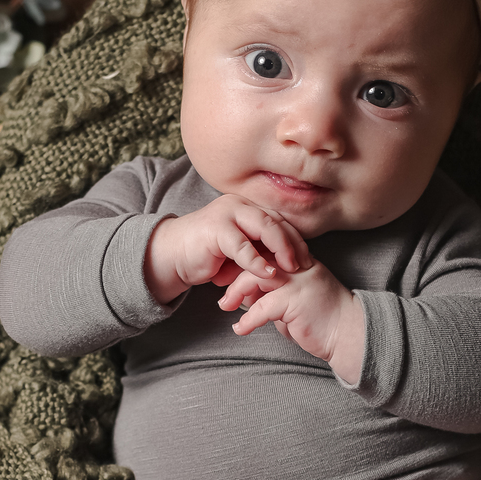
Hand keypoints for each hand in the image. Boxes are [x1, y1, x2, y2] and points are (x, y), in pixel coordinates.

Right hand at [145, 194, 311, 302]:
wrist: (172, 257)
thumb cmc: (208, 257)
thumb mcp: (241, 255)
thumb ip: (263, 254)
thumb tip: (291, 267)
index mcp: (247, 208)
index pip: (279, 220)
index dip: (296, 239)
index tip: (308, 259)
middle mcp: (239, 205)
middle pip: (275, 220)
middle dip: (293, 243)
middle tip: (304, 264)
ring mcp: (226, 213)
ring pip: (263, 227)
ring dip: (280, 248)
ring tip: (291, 267)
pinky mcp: (215, 229)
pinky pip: (242, 245)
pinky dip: (257, 261)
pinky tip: (268, 274)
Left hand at [218, 257, 366, 383]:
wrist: (351, 336)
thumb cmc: (324, 323)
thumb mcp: (296, 304)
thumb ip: (275, 297)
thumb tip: (250, 302)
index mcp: (301, 262)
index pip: (265, 252)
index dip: (245, 264)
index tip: (229, 280)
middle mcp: (300, 266)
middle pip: (257, 260)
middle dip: (234, 278)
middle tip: (224, 298)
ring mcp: (298, 282)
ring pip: (256, 277)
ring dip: (236, 293)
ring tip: (227, 308)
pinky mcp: (296, 301)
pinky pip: (262, 307)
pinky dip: (248, 320)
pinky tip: (240, 329)